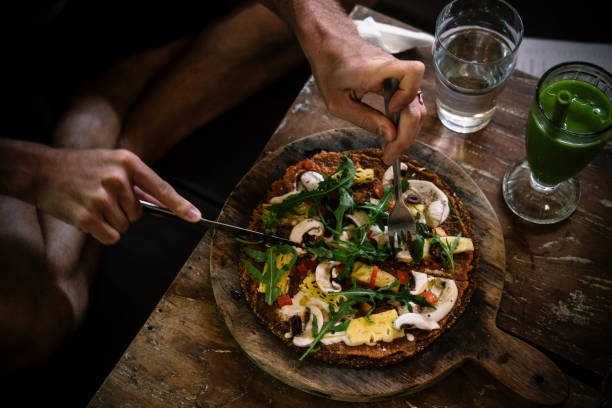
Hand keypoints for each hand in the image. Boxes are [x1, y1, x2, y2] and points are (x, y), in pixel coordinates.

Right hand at [36, 148, 200, 243]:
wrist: (40, 170)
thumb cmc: (81, 167)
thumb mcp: (112, 164)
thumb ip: (138, 184)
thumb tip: (163, 205)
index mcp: (128, 162)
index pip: (161, 187)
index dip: (180, 205)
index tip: (196, 217)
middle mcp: (117, 179)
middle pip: (139, 214)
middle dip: (124, 211)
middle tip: (102, 197)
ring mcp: (102, 198)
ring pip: (125, 226)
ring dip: (111, 221)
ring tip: (91, 203)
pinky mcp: (87, 216)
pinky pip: (112, 237)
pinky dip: (102, 234)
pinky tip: (87, 218)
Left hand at [309, 34, 426, 164]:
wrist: (331, 46)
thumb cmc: (330, 70)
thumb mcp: (337, 102)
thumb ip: (364, 118)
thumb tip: (390, 136)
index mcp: (377, 70)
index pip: (412, 72)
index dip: (407, 95)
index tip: (390, 110)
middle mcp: (393, 71)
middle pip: (416, 103)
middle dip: (406, 134)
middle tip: (389, 155)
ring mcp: (397, 77)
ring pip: (416, 107)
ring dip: (406, 131)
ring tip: (389, 150)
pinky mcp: (397, 83)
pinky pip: (408, 104)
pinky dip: (402, 122)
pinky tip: (389, 134)